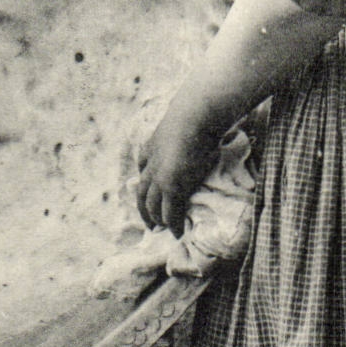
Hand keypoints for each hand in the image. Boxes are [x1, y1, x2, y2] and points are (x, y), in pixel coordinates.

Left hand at [136, 106, 220, 237]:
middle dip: (144, 209)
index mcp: (152, 147)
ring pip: (152, 205)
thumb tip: (203, 123)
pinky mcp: (172, 187)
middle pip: (141, 192)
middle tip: (149, 223)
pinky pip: (170, 212)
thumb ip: (185, 128)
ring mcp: (160, 178)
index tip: (148, 189)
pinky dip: (172, 224)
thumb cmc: (196, 113)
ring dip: (156, 219)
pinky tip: (177, 233)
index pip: (142, 167)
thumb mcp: (183, 122)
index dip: (144, 181)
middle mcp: (151, 165)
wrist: (196, 116)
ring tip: (161, 230)